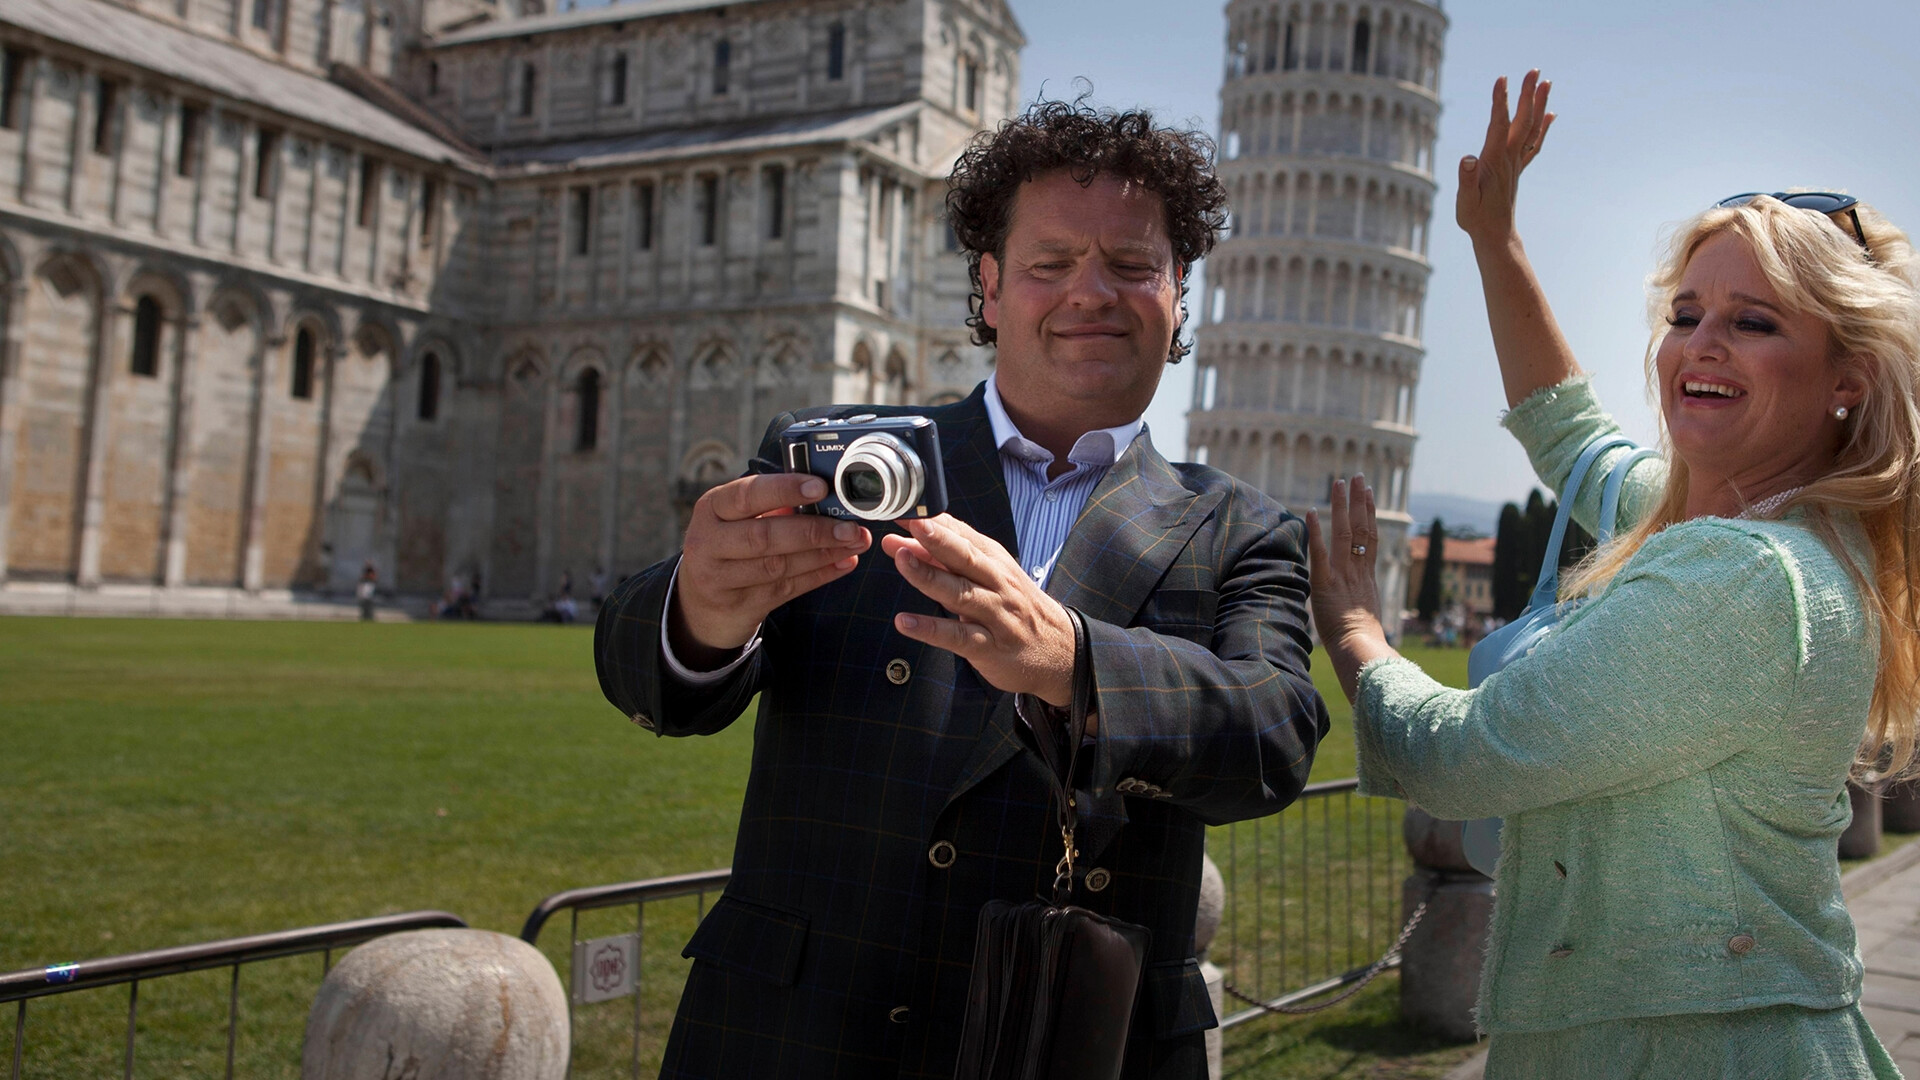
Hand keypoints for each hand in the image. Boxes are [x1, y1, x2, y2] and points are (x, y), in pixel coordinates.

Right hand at [670, 473, 871, 665]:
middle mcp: (709, 543)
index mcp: (711, 509)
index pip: (747, 495)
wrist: (700, 603)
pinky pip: (787, 589)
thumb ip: (773, 506)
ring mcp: (721, 579)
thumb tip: (826, 495)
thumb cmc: (727, 544)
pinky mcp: (741, 605)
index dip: (785, 490)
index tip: (821, 486)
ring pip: (778, 566)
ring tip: (855, 542)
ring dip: (823, 554)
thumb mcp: (736, 519)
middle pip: (764, 537)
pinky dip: (820, 575)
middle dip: (813, 530)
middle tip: (850, 526)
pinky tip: (845, 563)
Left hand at [881, 515, 1078, 711]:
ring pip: (960, 593)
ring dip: (929, 576)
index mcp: (994, 561)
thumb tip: (903, 543)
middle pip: (965, 557)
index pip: (963, 535)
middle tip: (913, 523)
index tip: (907, 508)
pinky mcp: (989, 647)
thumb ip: (944, 561)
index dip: (935, 522)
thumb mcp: (988, 577)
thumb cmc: (1016, 607)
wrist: (1061, 649)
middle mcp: (997, 583)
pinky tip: (905, 622)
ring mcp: (995, 614)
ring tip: (901, 560)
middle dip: (938, 539)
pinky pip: (958, 636)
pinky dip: (931, 629)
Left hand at [1305, 476, 1392, 703]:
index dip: (1368, 515)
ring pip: (1344, 533)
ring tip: (1339, 482)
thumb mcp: (1366, 620)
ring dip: (1341, 506)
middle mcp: (1357, 571)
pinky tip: (1311, 512)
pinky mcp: (1325, 584)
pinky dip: (1316, 532)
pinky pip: (1320, 554)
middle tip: (1356, 476)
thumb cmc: (1365, 645)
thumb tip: (1366, 614)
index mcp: (1367, 578)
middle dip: (1358, 501)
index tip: (1368, 494)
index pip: (1369, 539)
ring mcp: (1342, 575)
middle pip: (1360, 528)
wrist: (1361, 652)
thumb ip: (1364, 608)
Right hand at [1456, 70, 1554, 246]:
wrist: (1496, 236)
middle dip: (1527, 94)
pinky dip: (1543, 126)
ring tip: (1545, 82)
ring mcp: (1515, 162)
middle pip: (1522, 120)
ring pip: (1531, 128)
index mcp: (1494, 161)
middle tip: (1534, 70)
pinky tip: (1550, 113)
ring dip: (1538, 103)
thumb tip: (1468, 158)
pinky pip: (1534, 143)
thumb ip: (1466, 180)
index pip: (1498, 125)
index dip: (1500, 101)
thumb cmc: (1476, 219)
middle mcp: (1509, 158)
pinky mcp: (1517, 168)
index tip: (1502, 79)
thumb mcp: (1465, 202)